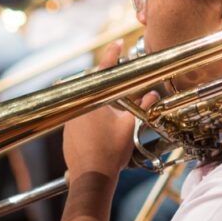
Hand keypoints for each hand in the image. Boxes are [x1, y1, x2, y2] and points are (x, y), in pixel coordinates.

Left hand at [63, 42, 158, 180]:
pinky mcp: (66, 131)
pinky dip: (90, 116)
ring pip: (85, 101)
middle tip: (118, 78)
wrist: (91, 176)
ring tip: (112, 107)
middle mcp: (78, 105)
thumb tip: (154, 94)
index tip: (118, 44)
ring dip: (98, 100)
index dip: (112, 55)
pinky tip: (100, 127)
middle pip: (92, 85)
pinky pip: (79, 116)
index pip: (104, 70)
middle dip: (106, 82)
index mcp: (93, 99)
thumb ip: (143, 106)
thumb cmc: (110, 151)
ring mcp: (69, 118)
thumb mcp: (130, 126)